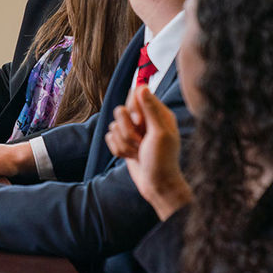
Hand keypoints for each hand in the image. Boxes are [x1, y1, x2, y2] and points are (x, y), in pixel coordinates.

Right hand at [106, 86, 191, 219]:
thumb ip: (151, 109)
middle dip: (127, 130)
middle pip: (120, 111)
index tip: (139, 122)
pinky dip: (119, 150)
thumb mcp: (160, 133)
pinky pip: (109, 138)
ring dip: (124, 143)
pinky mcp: (124, 142)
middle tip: (141, 141)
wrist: (156, 185)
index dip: (133, 109)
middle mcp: (145, 121)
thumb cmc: (163, 160)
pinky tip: (132, 157)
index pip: (136, 96)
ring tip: (138, 152)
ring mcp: (133, 132)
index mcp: (158, 114)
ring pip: (113, 126)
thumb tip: (142, 87)